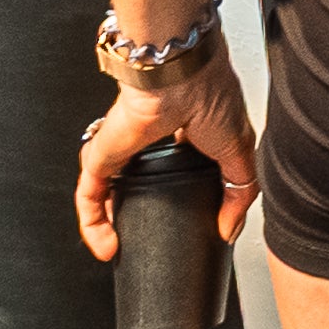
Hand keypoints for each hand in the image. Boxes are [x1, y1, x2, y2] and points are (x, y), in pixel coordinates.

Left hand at [73, 50, 257, 258]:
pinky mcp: (101, 157)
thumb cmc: (210, 91)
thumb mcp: (240, 150)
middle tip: (145, 240)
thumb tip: (229, 229)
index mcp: (183, 134)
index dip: (177, 197)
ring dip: (105, 226)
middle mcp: (148, 142)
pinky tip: (105, 245)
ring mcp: (123, 150)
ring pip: (106, 194)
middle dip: (136, 214)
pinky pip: (88, 196)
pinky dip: (92, 224)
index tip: (184, 224)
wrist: (180, 77)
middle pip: (136, 185)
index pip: (173, 169)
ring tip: (118, 251)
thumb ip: (238, 192)